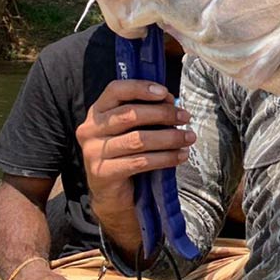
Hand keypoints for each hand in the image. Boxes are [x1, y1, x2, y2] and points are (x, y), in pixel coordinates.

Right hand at [76, 79, 193, 218]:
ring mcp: (93, 152)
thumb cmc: (126, 153)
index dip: (141, 88)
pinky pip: (140, 162)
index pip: (116, 90)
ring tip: (189, 137)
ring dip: (169, 137)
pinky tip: (181, 156)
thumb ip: (147, 112)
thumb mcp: (133, 128)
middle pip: (130, 114)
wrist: (112, 192)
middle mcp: (90, 129)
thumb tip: (172, 102)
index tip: (165, 92)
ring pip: (138, 140)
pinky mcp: (102, 173)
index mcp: (97, 112)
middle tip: (185, 117)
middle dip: (163, 114)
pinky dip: (165, 158)